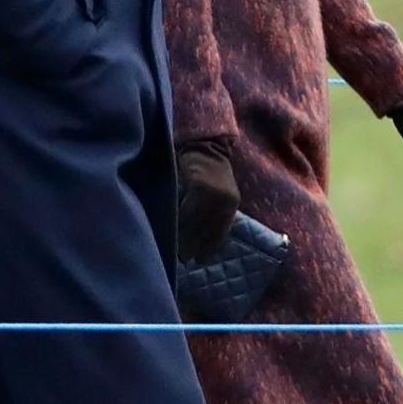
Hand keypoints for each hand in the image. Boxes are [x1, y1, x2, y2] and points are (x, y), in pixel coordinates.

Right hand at [176, 137, 239, 261]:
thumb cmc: (205, 169)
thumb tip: (197, 237)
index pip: (220, 233)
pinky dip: (178, 221)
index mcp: (232, 204)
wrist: (203, 142)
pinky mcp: (201, 186)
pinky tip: (170, 229)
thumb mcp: (215, 192)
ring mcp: (214, 193)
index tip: (198, 260)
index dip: (209, 248)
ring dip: (184, 238)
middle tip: (182, 259)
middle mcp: (226, 201)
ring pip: (196, 223)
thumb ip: (209, 211)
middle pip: (207, 230)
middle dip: (194, 246)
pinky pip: (186, 210)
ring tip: (174, 249)